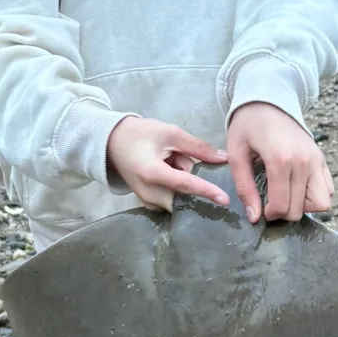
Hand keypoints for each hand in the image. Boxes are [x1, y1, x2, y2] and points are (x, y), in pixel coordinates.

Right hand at [106, 117, 229, 212]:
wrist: (112, 142)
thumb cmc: (140, 134)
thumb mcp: (170, 133)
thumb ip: (198, 147)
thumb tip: (223, 158)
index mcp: (152, 173)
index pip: (185, 184)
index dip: (207, 191)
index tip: (226, 199)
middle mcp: (149, 193)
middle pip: (184, 191)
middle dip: (188, 174)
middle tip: (173, 153)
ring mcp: (147, 201)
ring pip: (179, 194)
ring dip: (180, 177)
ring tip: (165, 158)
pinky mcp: (148, 203)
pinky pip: (171, 196)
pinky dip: (174, 183)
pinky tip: (162, 167)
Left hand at [226, 102, 333, 224]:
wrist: (269, 99)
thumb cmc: (248, 125)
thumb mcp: (236, 154)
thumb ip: (245, 187)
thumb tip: (254, 218)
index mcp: (280, 160)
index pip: (281, 206)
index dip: (269, 214)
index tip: (260, 209)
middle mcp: (303, 162)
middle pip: (300, 210)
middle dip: (284, 213)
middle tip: (271, 202)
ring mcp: (316, 160)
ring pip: (322, 203)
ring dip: (304, 206)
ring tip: (287, 195)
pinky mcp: (321, 158)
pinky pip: (328, 189)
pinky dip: (315, 194)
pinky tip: (297, 187)